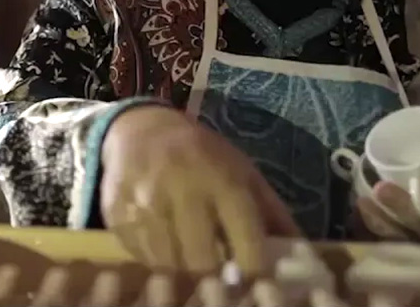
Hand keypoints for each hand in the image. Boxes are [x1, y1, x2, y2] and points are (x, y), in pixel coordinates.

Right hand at [100, 106, 300, 273]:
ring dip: (186, 278)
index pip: (245, 240)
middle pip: (203, 262)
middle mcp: (183, 192)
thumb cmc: (203, 155)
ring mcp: (146, 207)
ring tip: (199, 279)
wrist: (140, 130)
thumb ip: (270, 212)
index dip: (256, 271)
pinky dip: (159, 267)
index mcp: (223, 180)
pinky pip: (143, 260)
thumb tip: (301, 252)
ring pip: (170, 267)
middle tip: (226, 288)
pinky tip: (171, 260)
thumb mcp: (243, 171)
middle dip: (217, 281)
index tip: (261, 287)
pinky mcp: (118, 218)